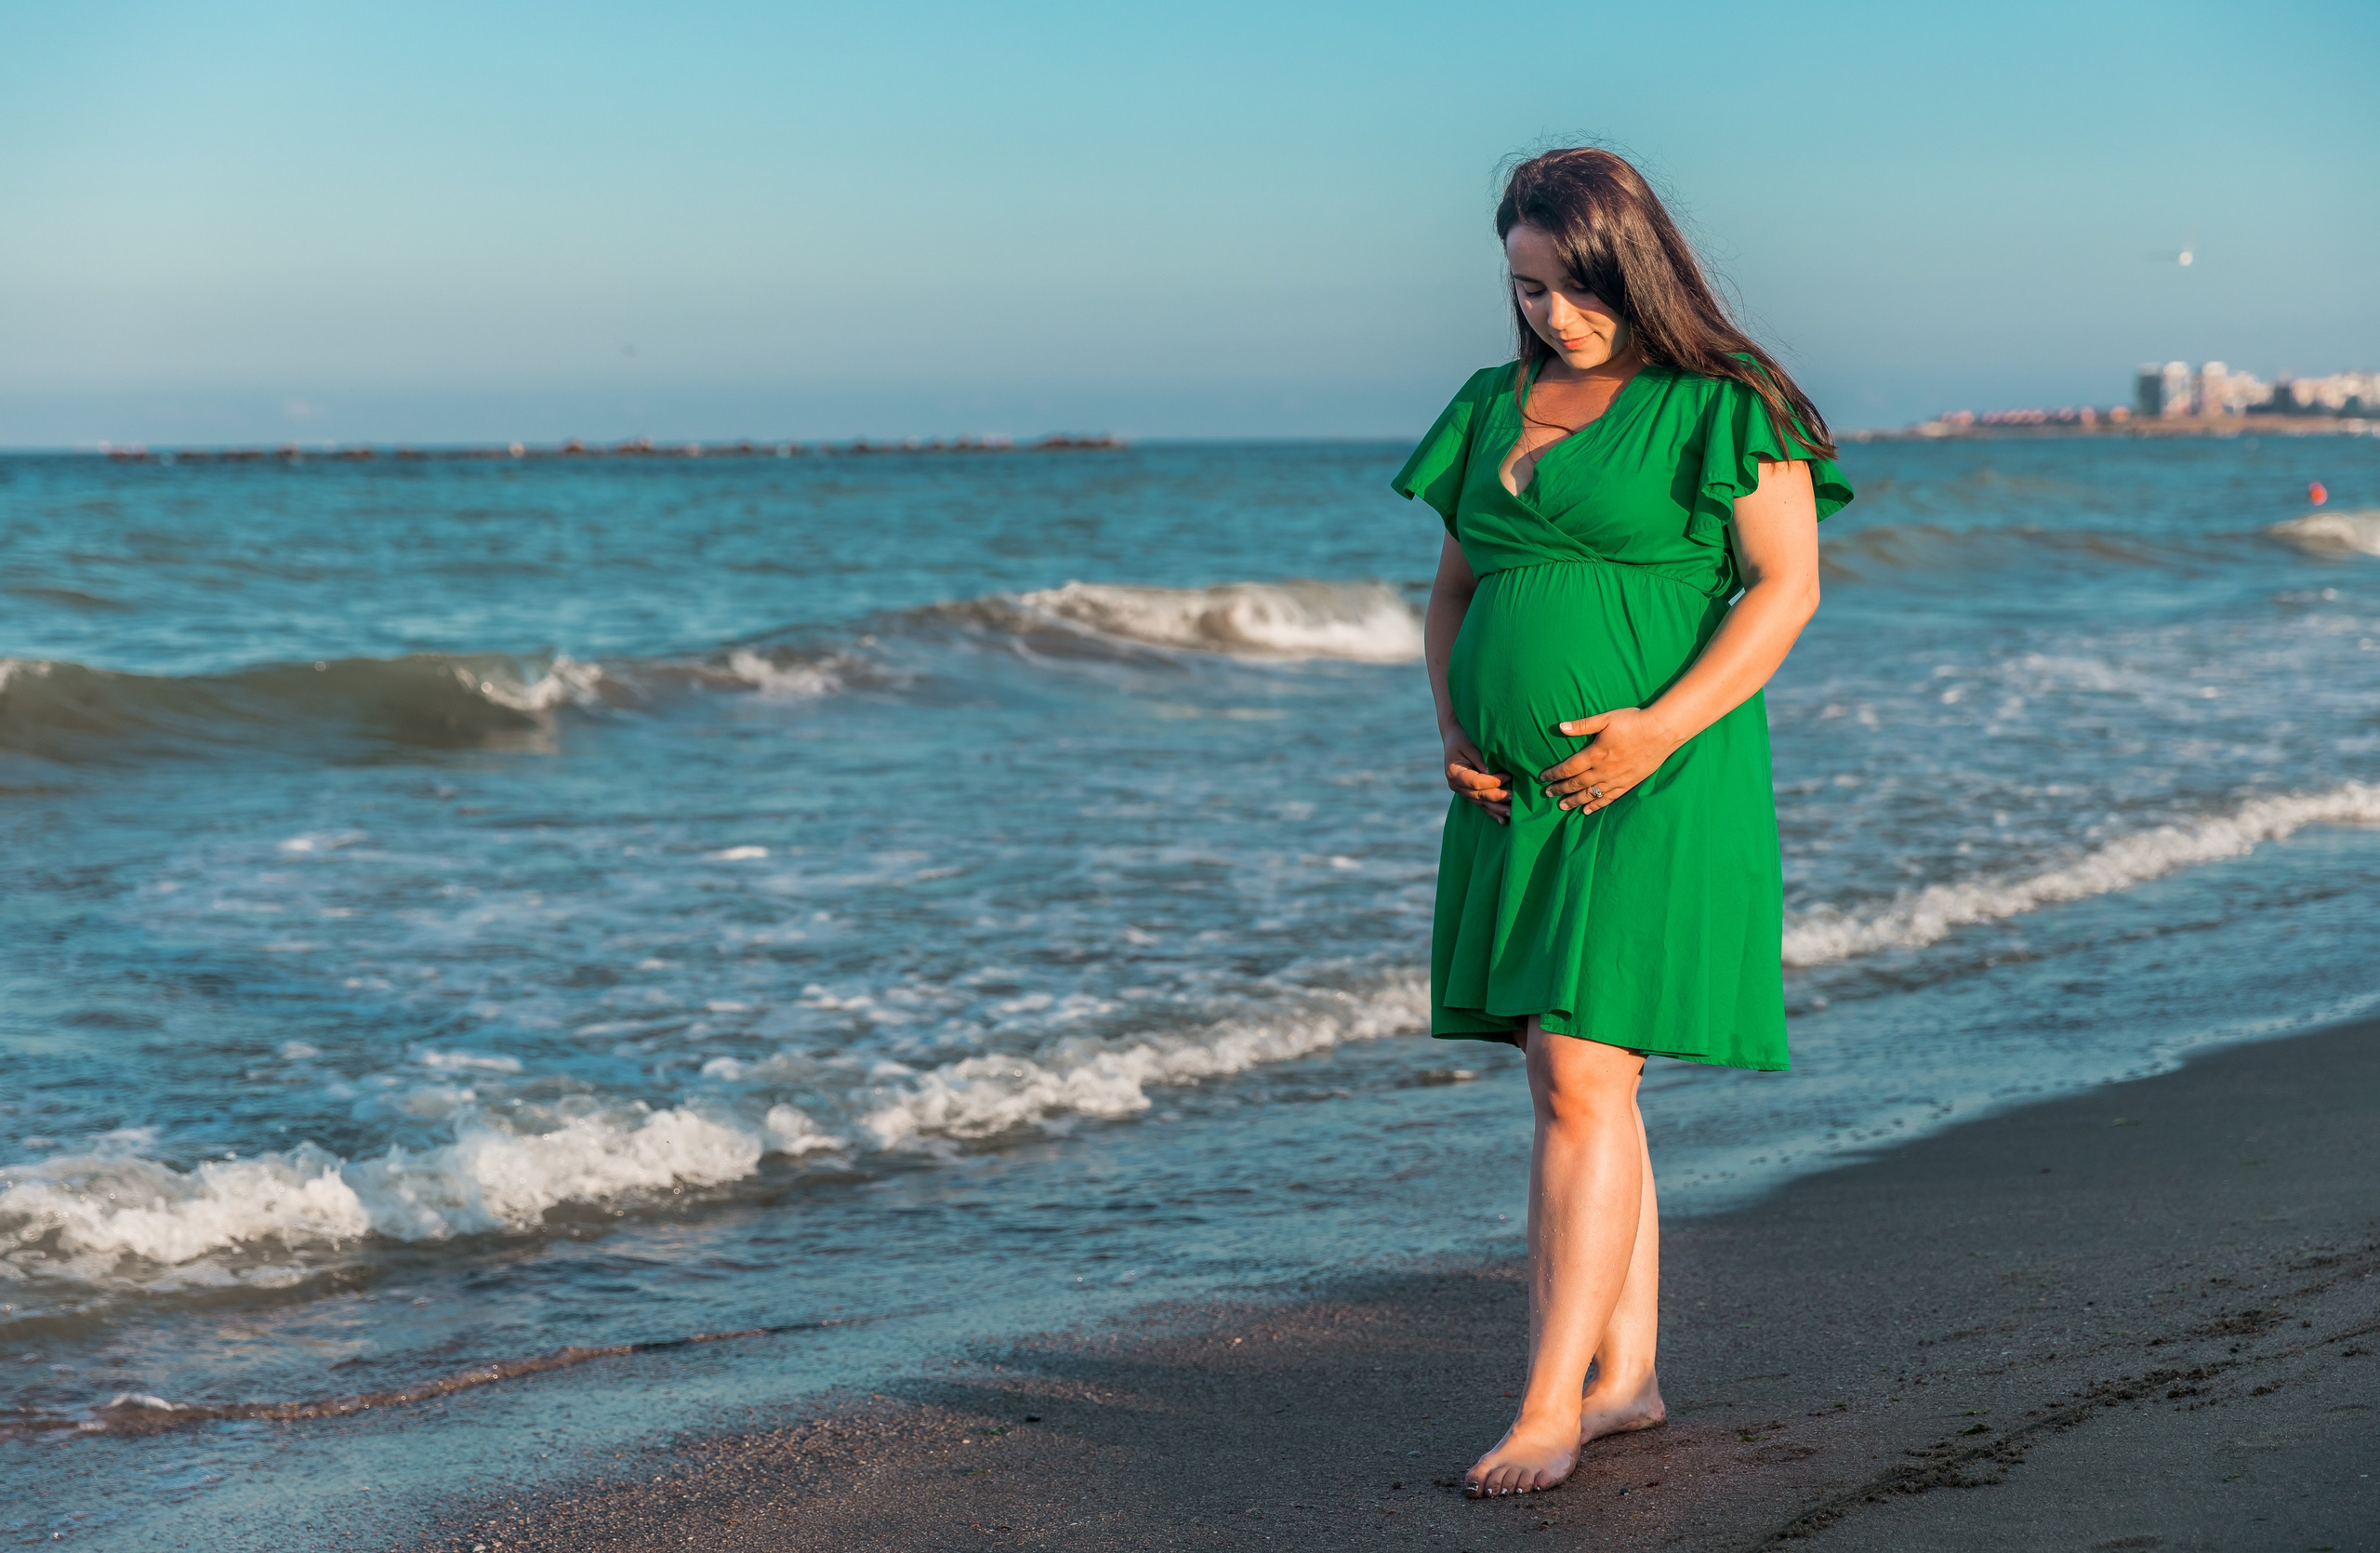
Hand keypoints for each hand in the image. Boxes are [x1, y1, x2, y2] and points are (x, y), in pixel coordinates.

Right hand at [1442, 722, 1511, 824]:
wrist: (1453, 737)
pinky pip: (1480, 804)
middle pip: (1479, 795)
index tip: (1508, 775)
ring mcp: (1461, 791)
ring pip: (1481, 803)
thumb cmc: (1462, 737)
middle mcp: (1456, 785)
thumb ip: (1480, 758)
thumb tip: (1492, 773)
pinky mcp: (1468, 793)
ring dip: (1497, 809)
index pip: (1476, 782)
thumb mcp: (1469, 743)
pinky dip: (1492, 812)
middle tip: (1515, 797)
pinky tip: (1502, 820)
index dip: (1493, 781)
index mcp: (1454, 773)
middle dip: (1498, 797)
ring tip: (1512, 814)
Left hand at [1537, 706, 1680, 814]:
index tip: (1542, 778)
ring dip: (1574, 801)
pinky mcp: (1628, 784)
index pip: (1568, 768)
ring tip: (1561, 806)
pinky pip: (1608, 799)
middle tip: (1547, 794)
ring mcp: (1616, 779)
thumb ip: (1582, 725)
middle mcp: (1603, 770)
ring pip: (1590, 794)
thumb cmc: (1633, 721)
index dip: (1553, 774)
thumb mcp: (1606, 719)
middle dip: (1559, 789)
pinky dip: (1596, 805)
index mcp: (1595, 754)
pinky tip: (1586, 811)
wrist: (1662, 732)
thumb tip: (1560, 727)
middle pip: (1576, 784)